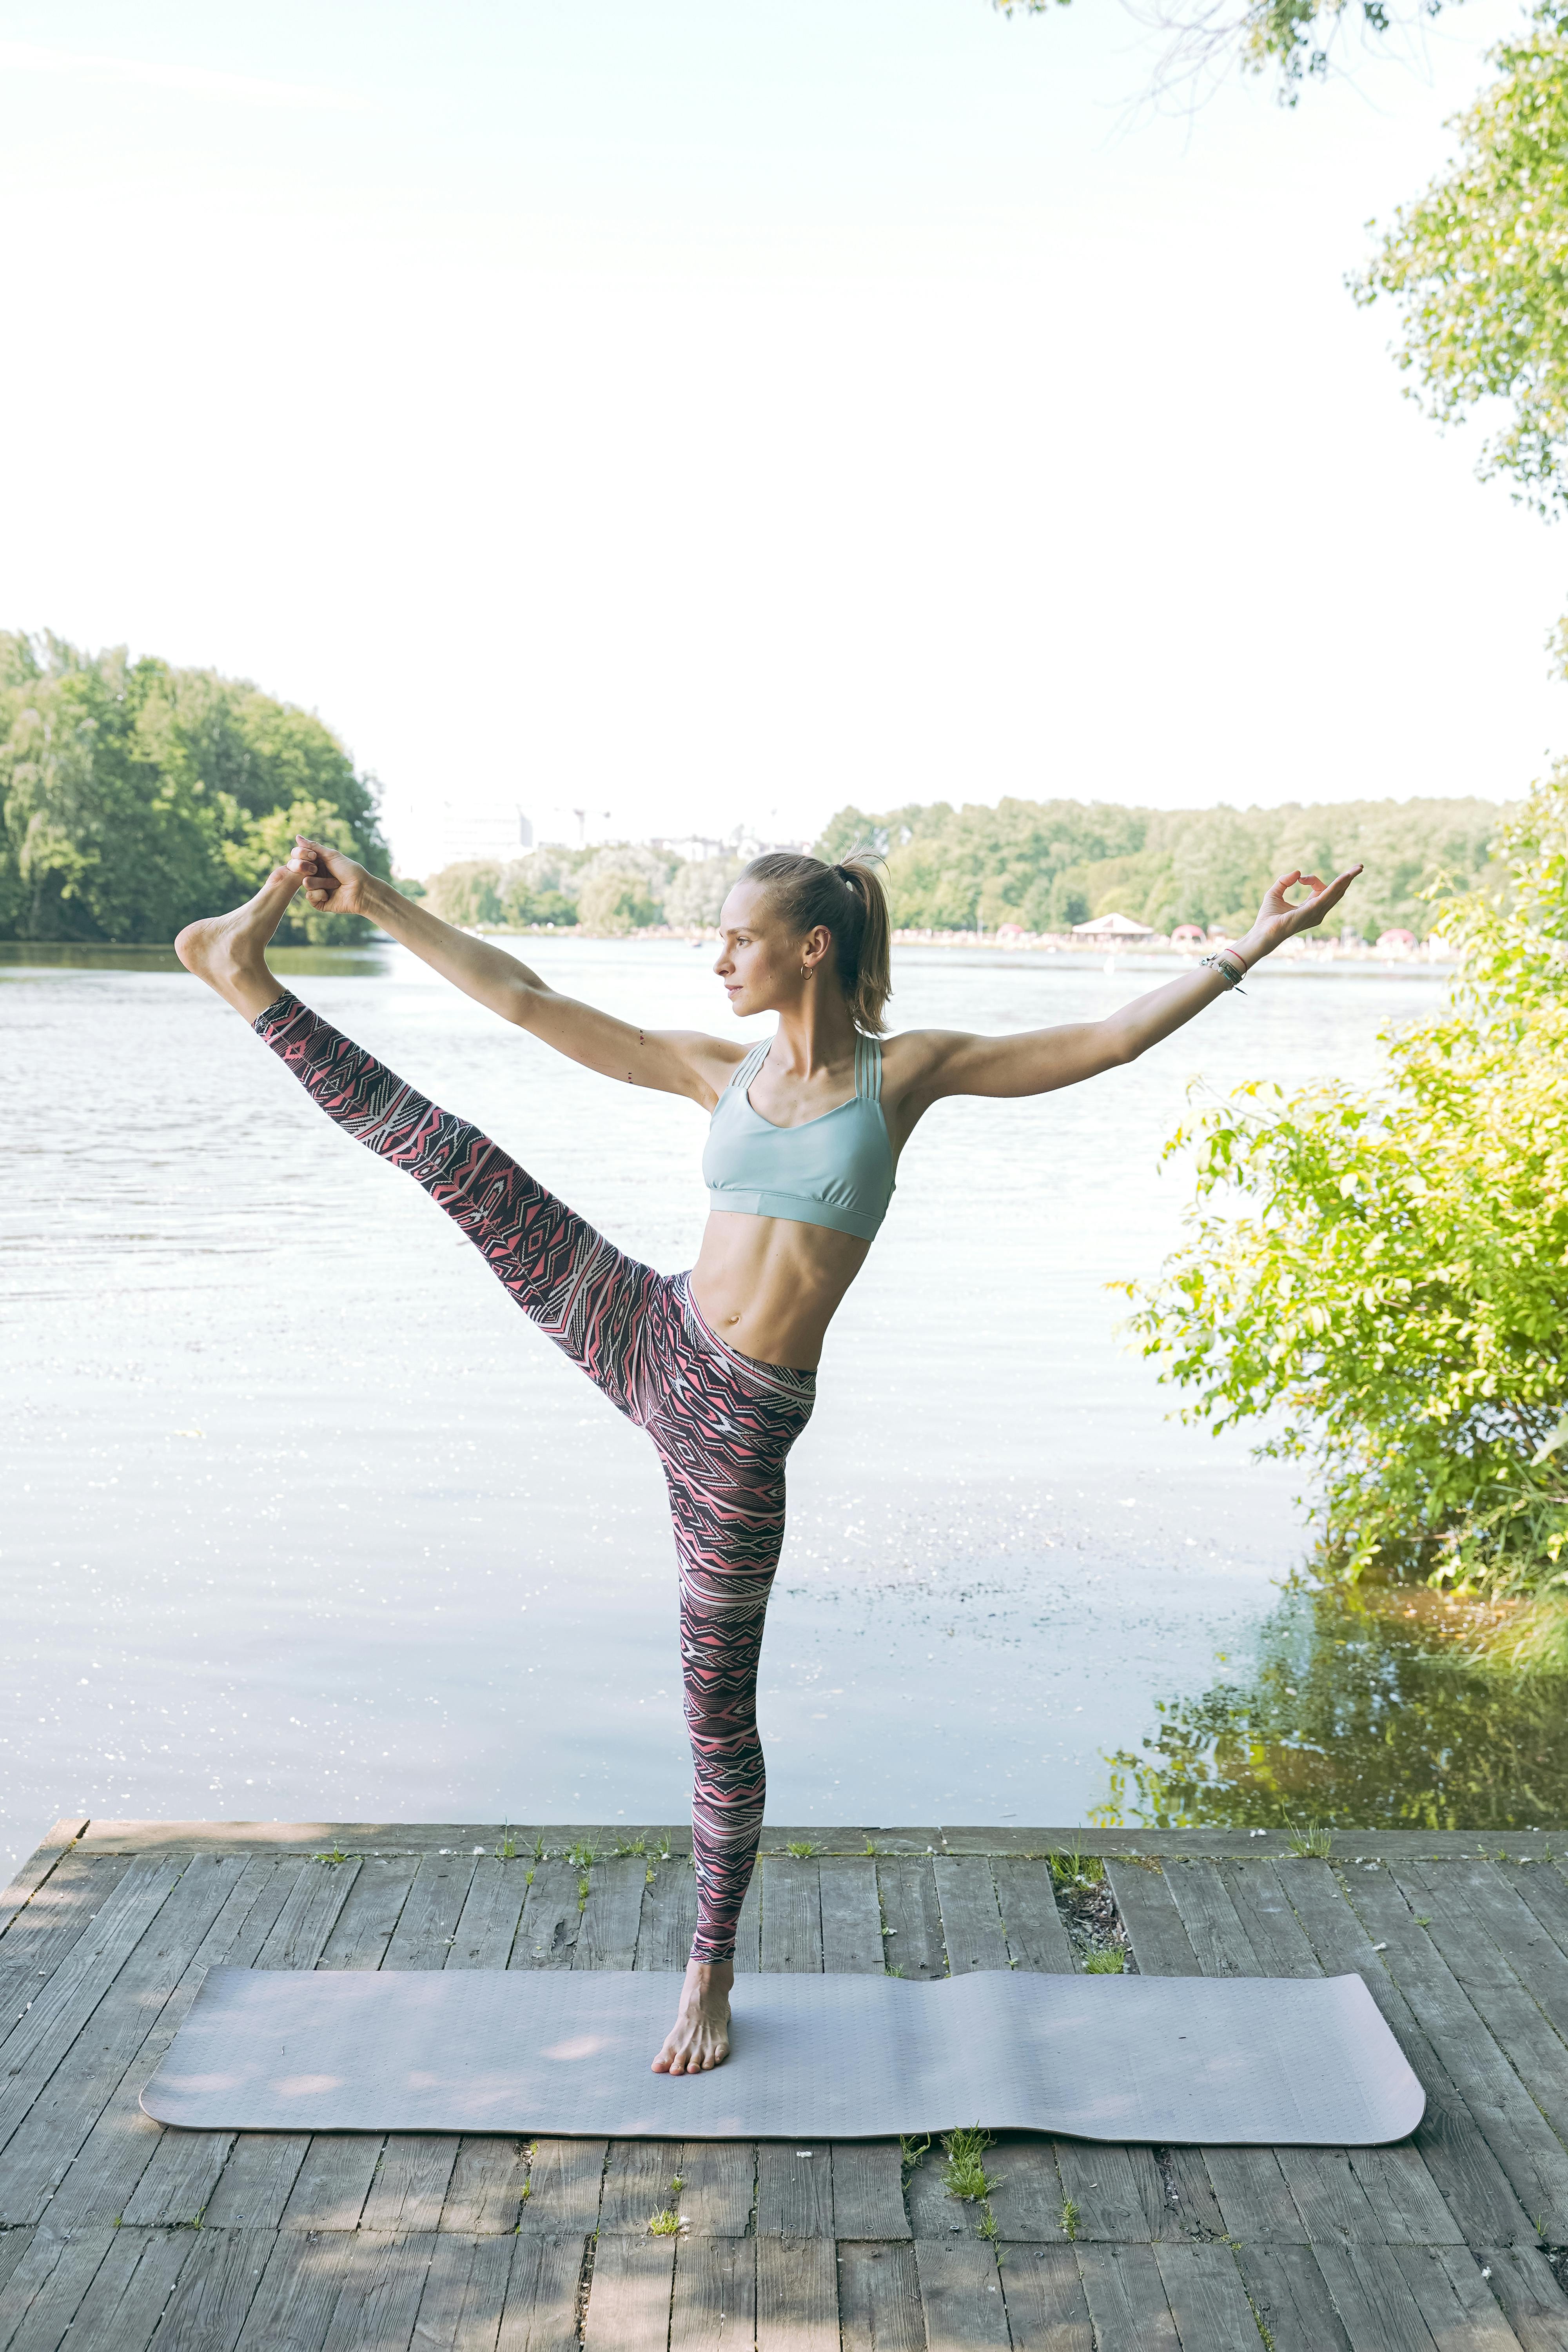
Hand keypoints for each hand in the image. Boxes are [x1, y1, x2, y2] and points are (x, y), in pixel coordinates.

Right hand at [290, 835, 374, 918]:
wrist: (362, 889)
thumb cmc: (350, 870)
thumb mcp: (332, 855)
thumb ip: (313, 847)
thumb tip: (297, 836)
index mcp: (318, 863)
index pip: (298, 857)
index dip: (301, 856)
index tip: (312, 856)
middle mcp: (315, 875)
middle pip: (298, 869)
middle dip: (309, 868)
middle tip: (317, 869)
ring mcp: (316, 889)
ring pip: (305, 882)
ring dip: (321, 882)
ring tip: (335, 884)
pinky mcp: (318, 902)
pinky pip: (309, 896)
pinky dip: (320, 894)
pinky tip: (329, 895)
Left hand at [1240, 864, 1362, 963]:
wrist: (1262, 933)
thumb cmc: (1267, 917)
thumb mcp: (1275, 893)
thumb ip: (1284, 881)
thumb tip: (1298, 873)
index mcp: (1311, 908)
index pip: (1321, 889)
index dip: (1312, 879)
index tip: (1300, 878)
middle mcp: (1317, 912)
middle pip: (1337, 892)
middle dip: (1347, 879)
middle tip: (1359, 866)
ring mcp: (1316, 913)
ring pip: (1336, 893)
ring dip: (1347, 879)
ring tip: (1358, 867)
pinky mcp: (1312, 911)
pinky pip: (1328, 895)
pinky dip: (1337, 885)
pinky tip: (1345, 877)